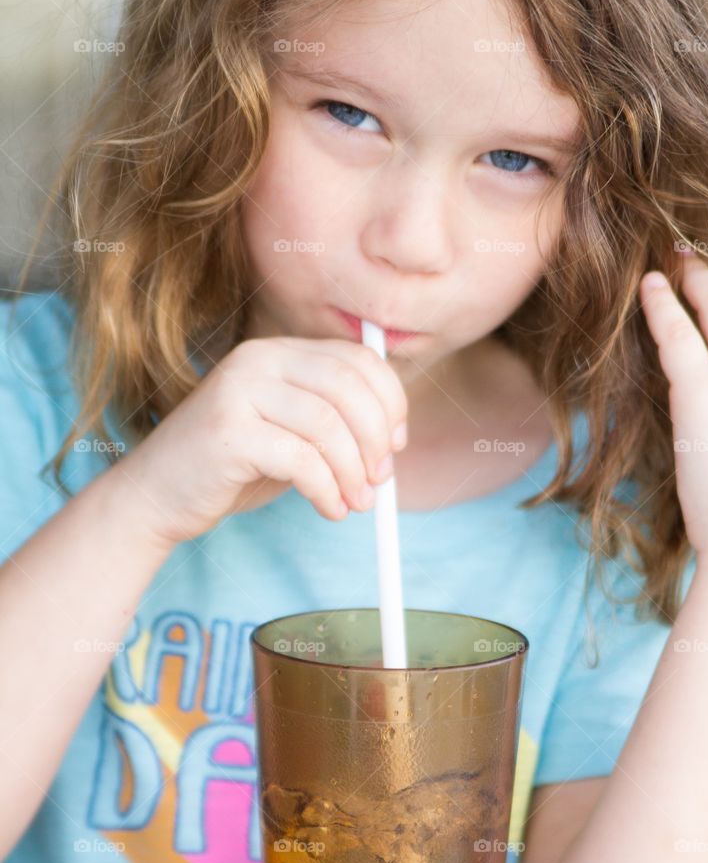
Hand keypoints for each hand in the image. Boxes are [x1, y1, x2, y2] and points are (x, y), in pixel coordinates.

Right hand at [113, 336, 408, 548]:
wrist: (156, 495)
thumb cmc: (231, 470)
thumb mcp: (289, 435)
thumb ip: (333, 425)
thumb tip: (392, 442)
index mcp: (278, 353)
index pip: (357, 359)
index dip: (390, 401)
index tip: (397, 444)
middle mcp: (258, 361)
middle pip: (348, 387)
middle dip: (376, 440)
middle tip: (380, 481)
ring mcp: (238, 392)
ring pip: (328, 425)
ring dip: (353, 472)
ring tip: (356, 504)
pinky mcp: (227, 433)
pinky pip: (301, 459)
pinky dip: (326, 490)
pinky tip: (329, 509)